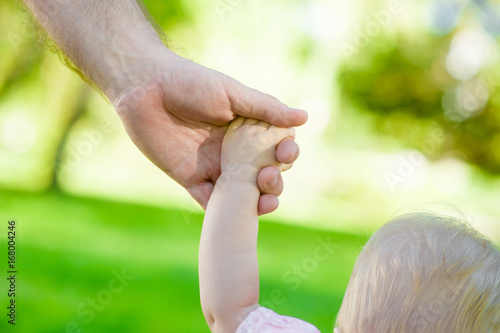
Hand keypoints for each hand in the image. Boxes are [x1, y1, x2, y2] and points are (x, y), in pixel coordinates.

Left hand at [114, 52, 306, 213]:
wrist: (144, 88)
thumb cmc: (190, 82)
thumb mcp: (232, 93)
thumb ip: (266, 109)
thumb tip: (305, 117)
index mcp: (247, 129)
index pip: (276, 148)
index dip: (286, 154)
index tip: (286, 153)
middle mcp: (234, 151)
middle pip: (263, 174)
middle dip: (275, 181)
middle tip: (269, 176)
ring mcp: (214, 167)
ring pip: (242, 194)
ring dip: (257, 201)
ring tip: (264, 202)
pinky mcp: (191, 179)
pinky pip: (210, 203)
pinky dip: (224, 214)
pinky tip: (236, 217)